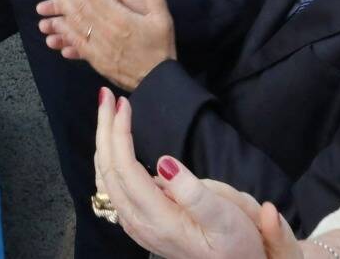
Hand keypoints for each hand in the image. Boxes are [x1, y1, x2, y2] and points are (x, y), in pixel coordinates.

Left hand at [41, 0, 174, 89]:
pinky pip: (77, 42)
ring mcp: (99, 47)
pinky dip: (66, 31)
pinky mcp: (96, 60)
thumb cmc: (160, 48)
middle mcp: (107, 31)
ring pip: (77, 23)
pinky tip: (58, 23)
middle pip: (83, 6)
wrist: (157, 81)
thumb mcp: (163, 18)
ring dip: (63, 6)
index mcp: (122, 19)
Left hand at [92, 92, 302, 258]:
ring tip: (105, 112)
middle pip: (108, 171)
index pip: (126, 170)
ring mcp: (137, 225)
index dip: (120, 134)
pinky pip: (114, 188)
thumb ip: (194, 194)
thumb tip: (164, 163)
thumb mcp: (226, 219)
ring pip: (106, 179)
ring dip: (103, 142)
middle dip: (104, 130)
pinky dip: (109, 159)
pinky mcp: (142, 223)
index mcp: (158, 219)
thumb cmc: (236, 243)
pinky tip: (112, 144)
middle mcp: (140, 224)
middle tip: (106, 95)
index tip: (122, 103)